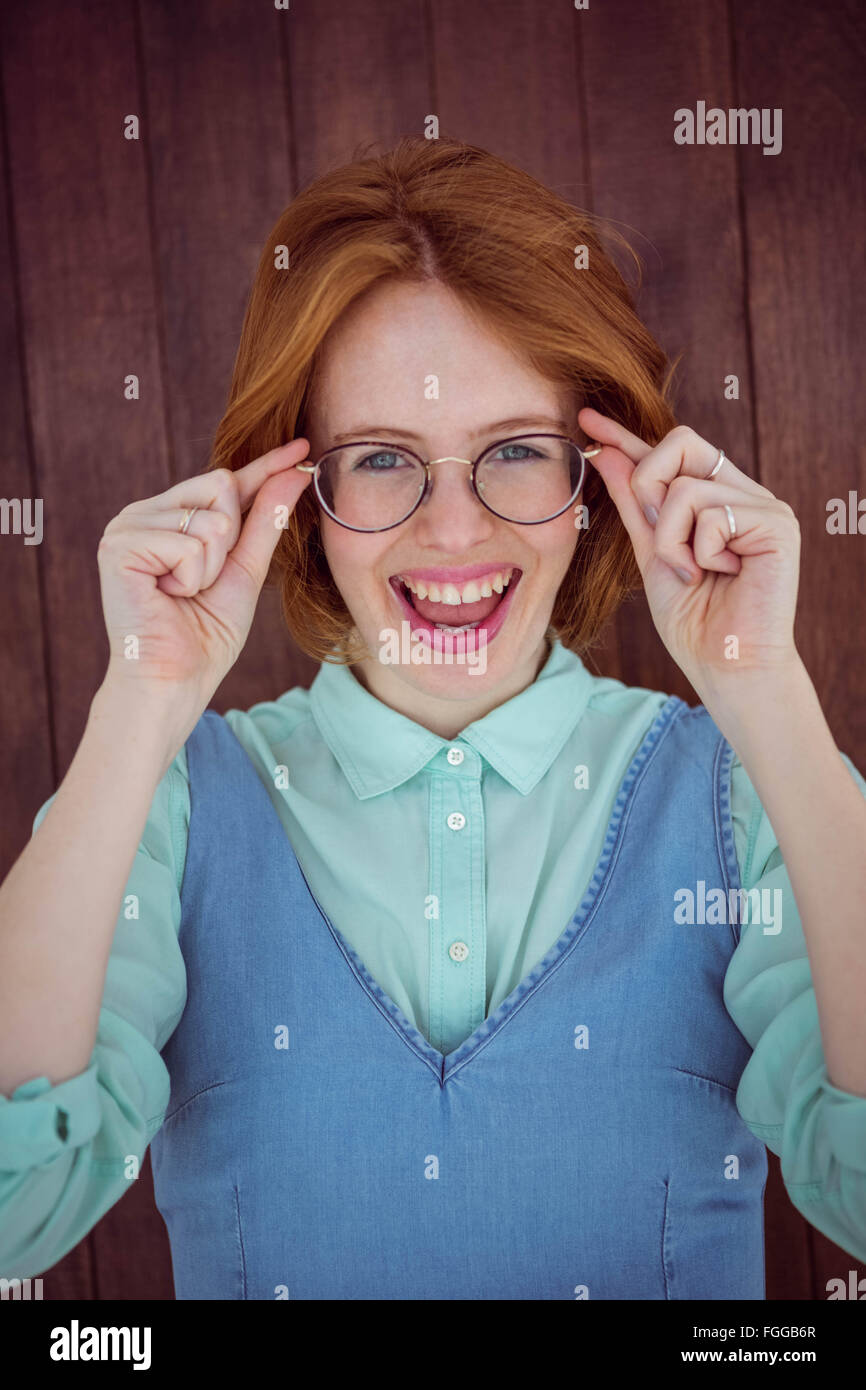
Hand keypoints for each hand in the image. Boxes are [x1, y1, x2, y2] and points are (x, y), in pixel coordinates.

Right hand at [97, 439, 312, 711]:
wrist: (176, 679)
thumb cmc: (206, 635)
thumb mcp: (246, 571)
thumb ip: (266, 521)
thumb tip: (297, 471)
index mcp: (171, 517)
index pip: (227, 482)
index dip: (266, 465)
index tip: (303, 446)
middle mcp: (145, 513)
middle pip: (220, 484)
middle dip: (229, 540)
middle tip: (201, 582)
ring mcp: (127, 525)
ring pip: (210, 518)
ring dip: (211, 567)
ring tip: (182, 593)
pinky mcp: (119, 544)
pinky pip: (188, 542)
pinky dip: (191, 577)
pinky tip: (167, 595)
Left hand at [578, 408, 801, 698]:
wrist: (726, 666)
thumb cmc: (695, 621)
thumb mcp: (651, 556)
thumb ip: (634, 506)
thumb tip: (607, 456)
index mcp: (716, 499)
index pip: (670, 453)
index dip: (627, 435)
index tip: (587, 419)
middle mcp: (743, 493)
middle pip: (682, 442)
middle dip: (648, 485)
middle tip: (656, 535)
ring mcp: (764, 506)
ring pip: (687, 487)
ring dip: (671, 540)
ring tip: (693, 572)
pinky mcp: (778, 523)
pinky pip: (712, 513)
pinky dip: (700, 551)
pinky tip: (719, 575)